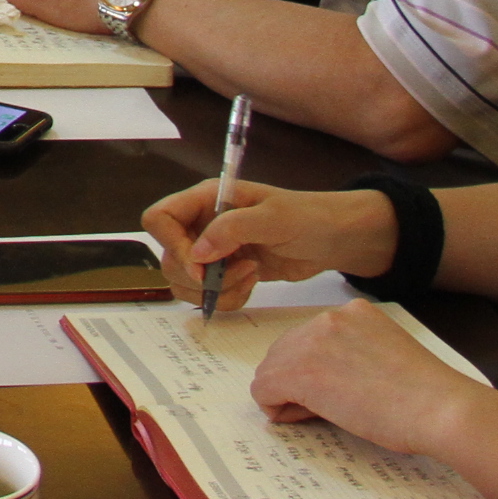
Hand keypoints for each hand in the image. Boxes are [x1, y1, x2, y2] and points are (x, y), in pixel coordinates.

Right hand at [139, 180, 396, 316]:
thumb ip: (232, 230)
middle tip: (238, 272)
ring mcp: (215, 251)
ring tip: (250, 278)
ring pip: (185, 281)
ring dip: (215, 290)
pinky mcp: (228, 273)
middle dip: (200, 276)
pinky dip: (227, 299)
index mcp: (207, 200)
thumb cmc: (309, 217)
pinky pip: (208, 294)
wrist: (337, 239)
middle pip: (169, 257)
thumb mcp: (274, 218)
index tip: (200, 267)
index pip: (160, 219)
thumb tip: (197, 254)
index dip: (171, 245)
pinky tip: (252, 285)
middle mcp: (203, 224)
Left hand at [249, 299, 488, 460]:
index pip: (312, 339)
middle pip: (286, 351)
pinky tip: (304, 418)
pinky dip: (276, 407)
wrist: (440, 408)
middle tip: (327, 409)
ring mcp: (312, 342)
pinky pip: (263, 389)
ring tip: (322, 415)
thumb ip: (353, 355)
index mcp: (353, 313)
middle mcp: (328, 319)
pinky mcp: (300, 372)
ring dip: (288, 395)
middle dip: (298, 382)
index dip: (317, 371)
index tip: (339, 392)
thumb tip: (325, 379)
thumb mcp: (386, 357)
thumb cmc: (427, 396)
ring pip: (271, 370)